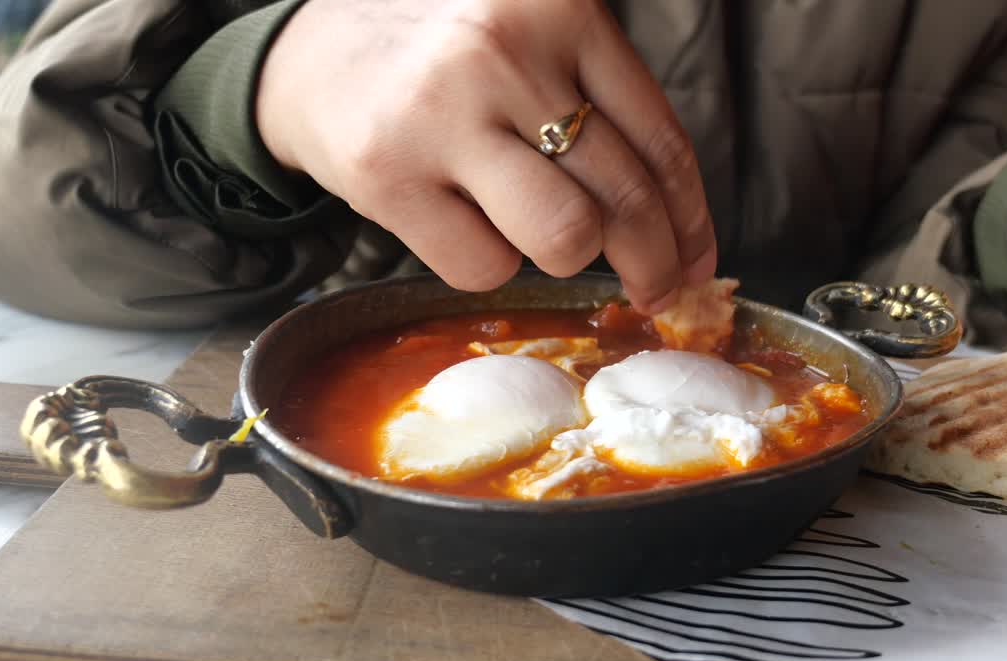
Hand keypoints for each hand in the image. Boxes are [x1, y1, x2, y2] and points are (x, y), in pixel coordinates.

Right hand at [254, 0, 715, 312]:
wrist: (309, 56)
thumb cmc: (445, 60)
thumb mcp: (534, 45)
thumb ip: (603, 106)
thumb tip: (682, 233)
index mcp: (559, 9)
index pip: (660, 141)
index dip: (691, 219)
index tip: (698, 259)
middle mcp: (503, 52)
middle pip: (623, 200)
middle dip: (654, 263)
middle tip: (656, 287)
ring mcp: (441, 114)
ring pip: (564, 239)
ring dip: (564, 255)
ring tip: (536, 228)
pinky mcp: (388, 175)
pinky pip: (485, 267)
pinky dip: (490, 262)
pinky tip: (466, 221)